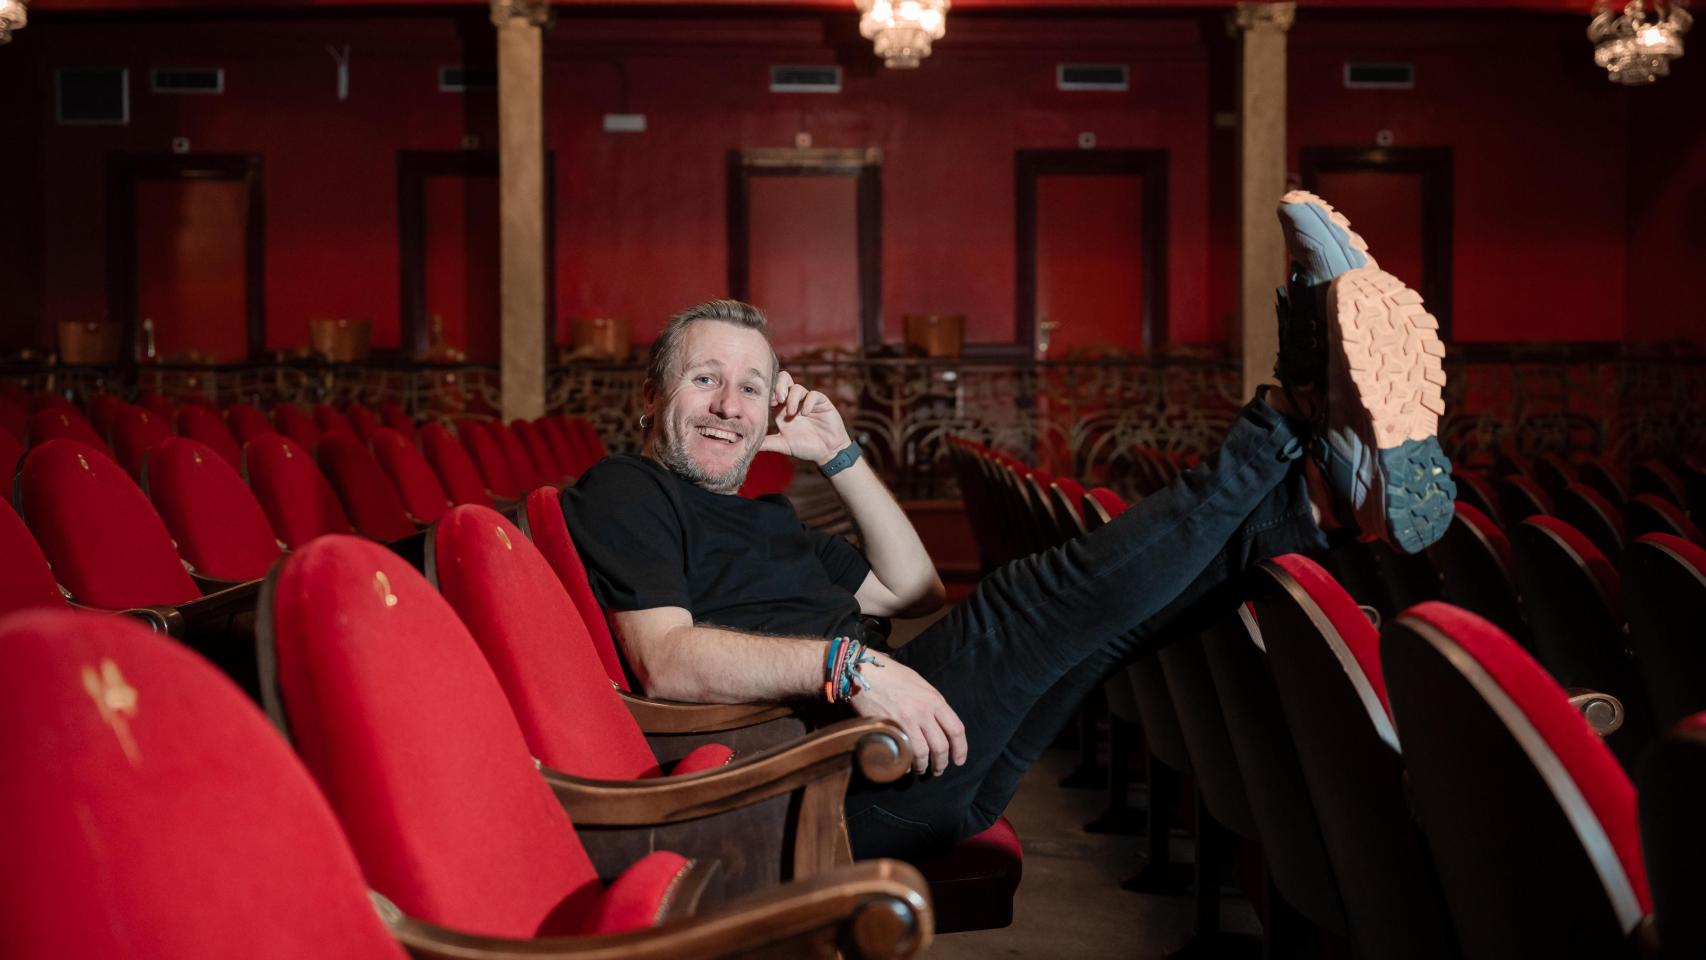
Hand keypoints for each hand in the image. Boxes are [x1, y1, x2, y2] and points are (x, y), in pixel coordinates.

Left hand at [760, 370, 850, 465]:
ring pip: (797, 387)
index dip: (768, 393)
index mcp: (781, 409)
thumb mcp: (782, 445)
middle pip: (783, 380)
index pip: (771, 391)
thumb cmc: (805, 447)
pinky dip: (808, 402)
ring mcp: (807, 400)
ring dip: (793, 398)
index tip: (768, 404)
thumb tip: (748, 445)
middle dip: (779, 386)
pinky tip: (806, 413)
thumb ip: (767, 443)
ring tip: (792, 413)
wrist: (827, 451)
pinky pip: (813, 395)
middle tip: (778, 400)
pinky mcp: (821, 402)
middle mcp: (793, 401)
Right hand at [848, 650, 967, 776]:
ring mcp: (905, 721)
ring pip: (922, 753)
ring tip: (920, 769)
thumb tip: (938, 723)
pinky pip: (901, 752)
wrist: (864, 670)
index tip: (959, 760)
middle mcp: (923, 712)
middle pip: (940, 746)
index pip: (956, 729)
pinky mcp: (888, 728)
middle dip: (941, 763)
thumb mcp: (919, 683)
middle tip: (938, 769)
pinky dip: (904, 763)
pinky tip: (903, 765)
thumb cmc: (891, 674)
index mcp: (934, 699)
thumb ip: (931, 703)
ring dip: (923, 766)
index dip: (960, 749)